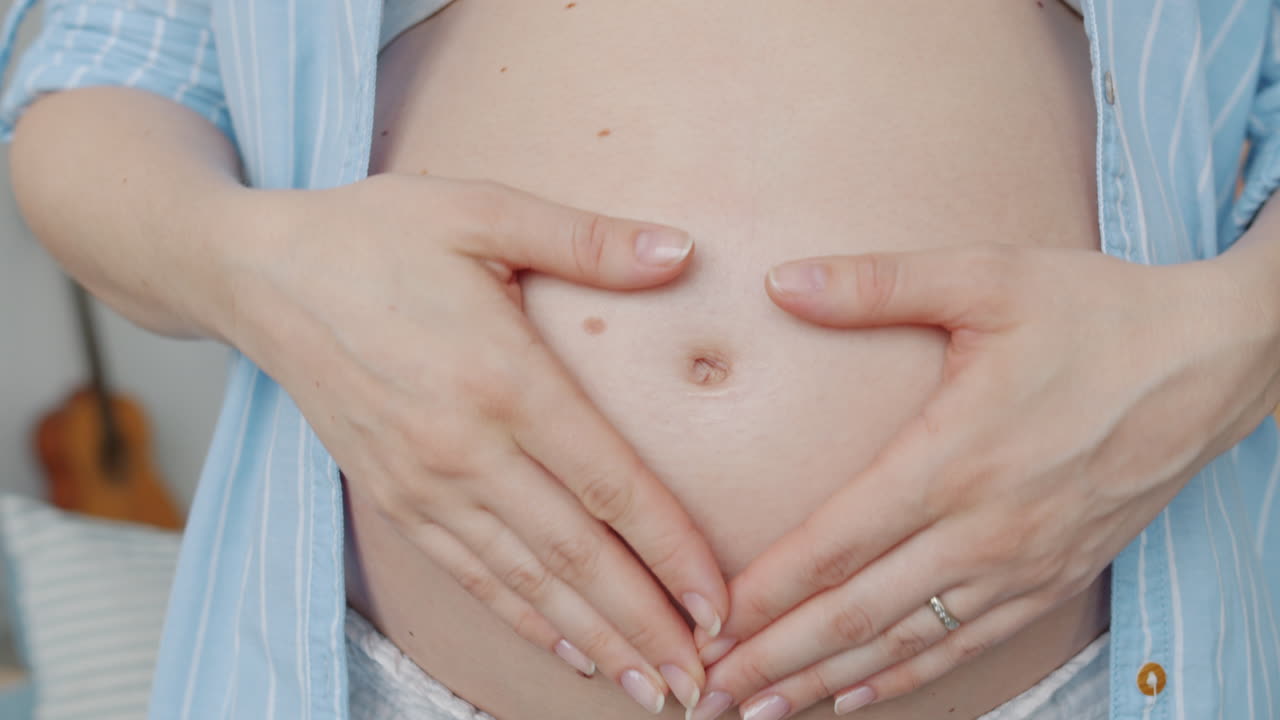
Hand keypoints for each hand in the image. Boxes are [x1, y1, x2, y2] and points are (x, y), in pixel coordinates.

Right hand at [228, 175, 726, 712]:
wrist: (259, 275)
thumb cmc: (377, 235)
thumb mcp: (483, 211)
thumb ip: (588, 241)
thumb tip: (682, 252)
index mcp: (502, 377)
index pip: (608, 483)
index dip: (671, 550)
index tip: (718, 602)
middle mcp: (464, 447)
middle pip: (575, 555)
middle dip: (645, 624)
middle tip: (702, 681)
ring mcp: (423, 483)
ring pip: (526, 582)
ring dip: (593, 640)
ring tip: (649, 687)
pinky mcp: (393, 499)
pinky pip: (469, 576)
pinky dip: (523, 620)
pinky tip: (567, 651)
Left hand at [687, 245, 1279, 718]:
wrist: (1213, 360)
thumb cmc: (1095, 314)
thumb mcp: (988, 277)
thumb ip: (877, 284)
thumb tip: (780, 281)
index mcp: (954, 458)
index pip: (835, 544)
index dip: (765, 593)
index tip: (708, 624)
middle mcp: (984, 528)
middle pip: (857, 612)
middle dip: (776, 657)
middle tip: (710, 693)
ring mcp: (1023, 564)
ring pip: (905, 641)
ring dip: (828, 679)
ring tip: (765, 710)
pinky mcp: (1056, 577)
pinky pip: (967, 642)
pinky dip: (907, 673)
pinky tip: (859, 693)